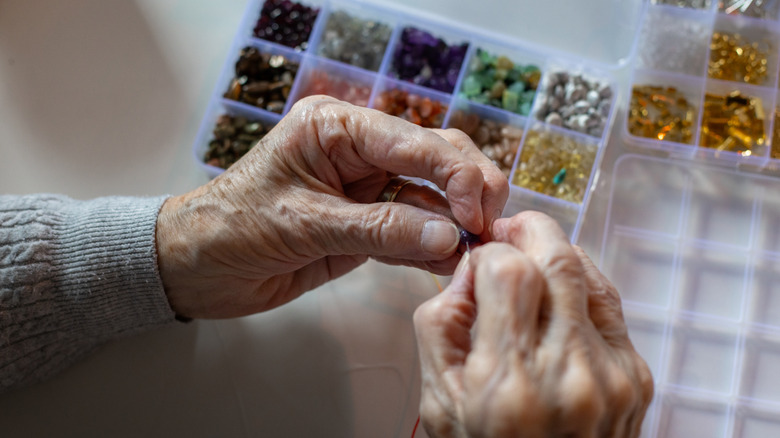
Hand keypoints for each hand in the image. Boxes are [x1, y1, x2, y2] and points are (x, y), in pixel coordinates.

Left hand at [155, 96, 507, 317]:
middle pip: (437, 158)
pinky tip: (448, 260)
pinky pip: (413, 229)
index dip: (457, 175)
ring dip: (454, 225)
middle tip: (487, 231)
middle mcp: (358, 150)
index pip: (414, 141)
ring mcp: (366, 187)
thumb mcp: (305, 224)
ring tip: (473, 252)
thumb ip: (379, 229)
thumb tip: (448, 237)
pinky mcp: (367, 222)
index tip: (478, 215)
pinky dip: (432, 247)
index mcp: (337, 128)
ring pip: (432, 196)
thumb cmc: (233, 228)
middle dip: (468, 191)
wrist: (198, 267)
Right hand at [413, 211, 652, 436]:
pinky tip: (558, 293)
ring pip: (589, 272)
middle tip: (508, 232)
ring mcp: (612, 376)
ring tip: (530, 257)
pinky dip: (579, 284)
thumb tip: (472, 270)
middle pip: (558, 257)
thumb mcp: (438, 401)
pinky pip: (608, 304)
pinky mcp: (636, 377)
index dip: (488, 254)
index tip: (478, 264)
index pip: (509, 272)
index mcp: (510, 384)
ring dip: (556, 251)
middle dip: (528, 229)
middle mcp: (570, 375)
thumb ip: (441, 324)